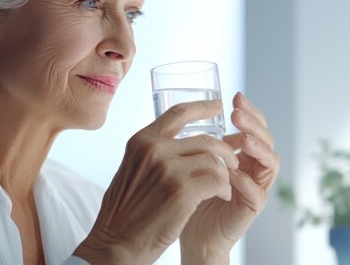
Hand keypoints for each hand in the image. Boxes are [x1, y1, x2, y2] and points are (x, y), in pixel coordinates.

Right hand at [73, 100, 239, 264]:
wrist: (115, 243)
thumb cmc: (123, 214)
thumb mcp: (131, 170)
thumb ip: (151, 154)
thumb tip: (177, 144)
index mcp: (142, 141)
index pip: (178, 113)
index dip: (202, 107)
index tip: (217, 105)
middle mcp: (155, 149)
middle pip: (204, 139)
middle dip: (224, 151)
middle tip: (233, 161)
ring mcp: (169, 169)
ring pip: (214, 160)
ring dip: (225, 174)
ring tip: (225, 186)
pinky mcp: (183, 190)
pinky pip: (217, 180)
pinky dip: (225, 188)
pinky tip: (222, 196)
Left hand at [180, 93, 279, 263]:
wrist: (189, 231)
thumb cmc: (191, 193)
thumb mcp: (194, 158)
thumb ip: (201, 138)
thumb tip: (194, 107)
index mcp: (243, 152)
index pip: (254, 125)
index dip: (249, 110)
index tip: (235, 96)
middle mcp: (254, 167)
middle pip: (266, 138)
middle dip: (253, 124)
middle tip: (237, 114)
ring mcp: (256, 186)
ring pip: (270, 162)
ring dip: (257, 148)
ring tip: (242, 139)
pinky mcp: (252, 207)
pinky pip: (257, 192)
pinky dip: (247, 181)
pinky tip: (233, 173)